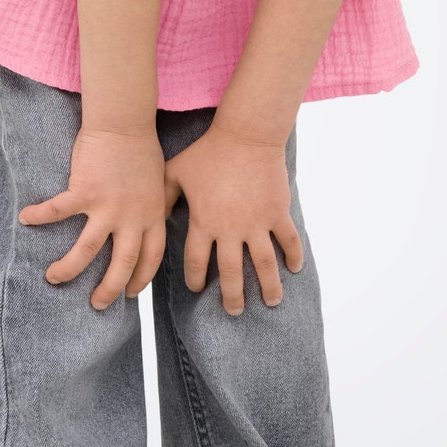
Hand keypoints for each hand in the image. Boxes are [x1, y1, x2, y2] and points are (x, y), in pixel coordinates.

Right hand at [19, 125, 167, 309]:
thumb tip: (160, 216)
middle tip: (97, 304)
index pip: (151, 257)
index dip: (141, 278)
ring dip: (68, 269)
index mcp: (152, 215)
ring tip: (53, 278)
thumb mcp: (161, 182)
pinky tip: (25, 219)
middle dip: (109, 289)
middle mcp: (132, 218)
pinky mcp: (84, 192)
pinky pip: (58, 212)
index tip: (132, 293)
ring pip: (86, 251)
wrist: (125, 124)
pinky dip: (39, 216)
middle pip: (121, 265)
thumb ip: (158, 203)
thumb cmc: (141, 148)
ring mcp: (107, 207)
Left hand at [163, 121, 303, 314]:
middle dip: (232, 296)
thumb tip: (152, 218)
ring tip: (270, 302)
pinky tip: (295, 270)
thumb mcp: (176, 172)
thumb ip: (163, 197)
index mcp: (204, 223)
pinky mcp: (277, 212)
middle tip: (234, 310)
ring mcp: (257, 223)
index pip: (197, 263)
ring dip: (267, 286)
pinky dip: (293, 256)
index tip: (198, 290)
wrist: (245, 135)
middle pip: (231, 274)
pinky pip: (288, 240)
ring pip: (264, 265)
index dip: (196, 280)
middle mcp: (230, 229)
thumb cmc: (208, 152)